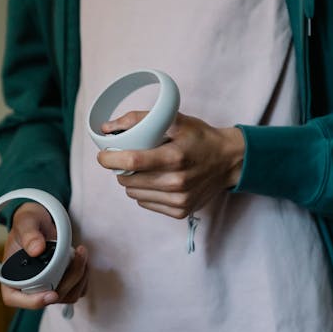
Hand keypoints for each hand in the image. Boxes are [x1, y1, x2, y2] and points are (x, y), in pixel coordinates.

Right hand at [1, 202, 88, 309]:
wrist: (41, 221)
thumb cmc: (29, 222)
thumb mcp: (25, 221)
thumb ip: (29, 234)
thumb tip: (37, 250)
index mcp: (10, 276)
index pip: (14, 299)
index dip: (33, 301)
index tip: (52, 294)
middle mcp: (27, 287)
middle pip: (48, 298)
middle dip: (68, 279)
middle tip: (79, 254)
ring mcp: (46, 288)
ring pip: (67, 296)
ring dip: (79, 277)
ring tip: (81, 253)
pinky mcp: (62, 284)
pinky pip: (77, 290)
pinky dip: (83, 278)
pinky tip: (82, 259)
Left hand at [97, 111, 244, 218]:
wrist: (229, 161)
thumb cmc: (200, 138)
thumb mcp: (175, 120)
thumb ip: (140, 119)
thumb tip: (107, 128)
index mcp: (175, 157)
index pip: (131, 161)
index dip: (110, 158)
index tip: (103, 155)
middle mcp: (177, 182)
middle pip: (128, 180)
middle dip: (121, 168)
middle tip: (128, 158)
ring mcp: (178, 200)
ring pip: (133, 193)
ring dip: (132, 181)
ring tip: (145, 169)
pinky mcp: (180, 211)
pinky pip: (146, 203)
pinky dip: (144, 192)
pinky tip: (156, 181)